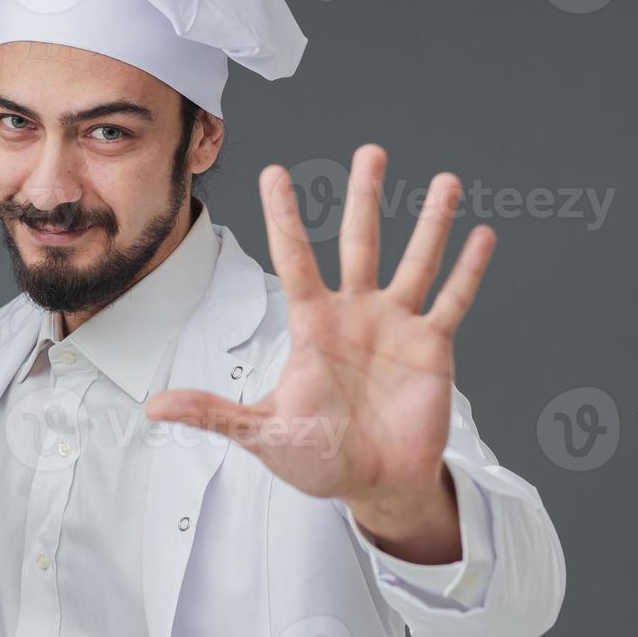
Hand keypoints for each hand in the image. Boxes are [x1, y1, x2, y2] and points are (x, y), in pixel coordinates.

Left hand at [145, 145, 494, 562]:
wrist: (373, 485)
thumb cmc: (317, 458)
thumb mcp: (263, 433)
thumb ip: (214, 414)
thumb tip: (155, 407)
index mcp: (313, 324)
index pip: (295, 257)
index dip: (285, 216)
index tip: (277, 172)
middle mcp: (355, 313)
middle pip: (360, 242)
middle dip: (365, 197)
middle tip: (371, 151)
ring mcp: (396, 326)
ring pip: (415, 262)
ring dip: (432, 223)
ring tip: (447, 182)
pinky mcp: (432, 348)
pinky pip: (453, 302)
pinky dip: (469, 271)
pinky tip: (482, 236)